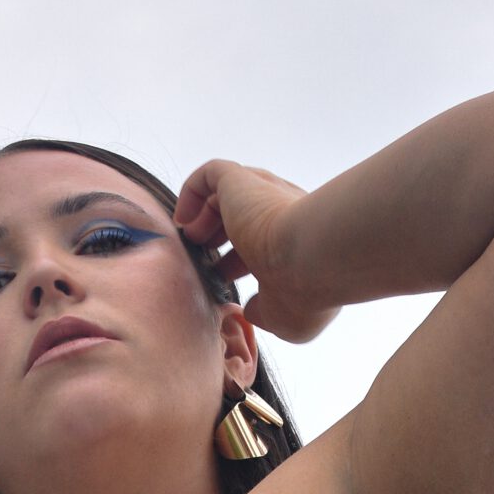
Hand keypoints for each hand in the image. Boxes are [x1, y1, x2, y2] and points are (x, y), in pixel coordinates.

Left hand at [174, 160, 343, 343]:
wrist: (312, 257)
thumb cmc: (306, 292)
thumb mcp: (284, 319)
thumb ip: (265, 313)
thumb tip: (251, 310)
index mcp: (296, 242)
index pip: (263, 244)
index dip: (239, 264)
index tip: (224, 285)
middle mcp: (282, 212)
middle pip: (243, 219)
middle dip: (219, 241)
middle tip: (205, 265)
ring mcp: (262, 193)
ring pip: (227, 195)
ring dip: (204, 219)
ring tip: (190, 242)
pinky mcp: (240, 181)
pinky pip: (210, 175)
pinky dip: (191, 193)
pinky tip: (181, 220)